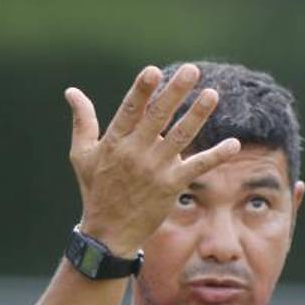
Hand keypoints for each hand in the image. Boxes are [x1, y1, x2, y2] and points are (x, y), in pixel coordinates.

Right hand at [64, 64, 240, 256]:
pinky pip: (197, 167)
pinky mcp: (171, 185)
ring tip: (212, 94)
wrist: (109, 233)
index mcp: (115, 141)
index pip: (130, 110)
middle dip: (175, 92)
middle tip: (192, 71)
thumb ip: (82, 121)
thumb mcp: (81, 154)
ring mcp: (155, 169)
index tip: (153, 71)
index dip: (142, 91)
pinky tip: (233, 144)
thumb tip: (71, 91)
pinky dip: (216, 156)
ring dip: (197, 115)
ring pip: (180, 136)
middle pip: (158, 117)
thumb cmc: (96, 189)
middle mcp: (136, 152)